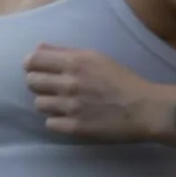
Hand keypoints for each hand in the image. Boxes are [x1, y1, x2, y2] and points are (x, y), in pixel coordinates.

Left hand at [25, 47, 175, 141]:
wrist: (144, 109)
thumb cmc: (122, 80)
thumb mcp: (96, 57)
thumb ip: (66, 52)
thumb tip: (38, 49)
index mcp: (75, 62)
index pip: (33, 60)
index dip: (31, 64)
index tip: (36, 69)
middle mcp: (69, 83)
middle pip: (32, 82)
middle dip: (38, 83)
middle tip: (52, 87)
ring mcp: (70, 107)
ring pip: (38, 104)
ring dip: (48, 103)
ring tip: (64, 103)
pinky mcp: (74, 128)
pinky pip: (50, 123)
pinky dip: (57, 120)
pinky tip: (70, 117)